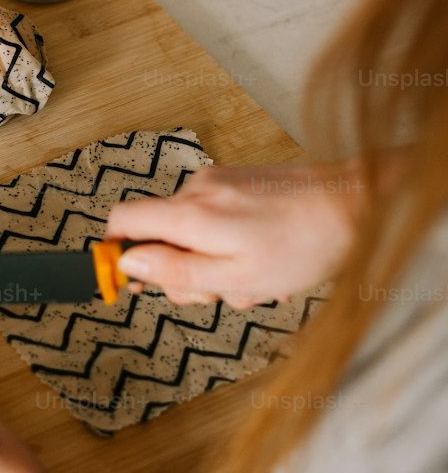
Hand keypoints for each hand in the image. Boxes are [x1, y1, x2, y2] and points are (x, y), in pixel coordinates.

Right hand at [107, 159, 363, 307]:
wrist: (355, 202)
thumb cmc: (303, 245)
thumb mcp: (235, 277)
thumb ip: (176, 272)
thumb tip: (127, 265)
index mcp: (189, 215)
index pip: (120, 222)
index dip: (117, 254)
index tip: (132, 282)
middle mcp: (196, 190)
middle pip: (156, 236)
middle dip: (182, 272)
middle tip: (220, 291)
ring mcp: (218, 183)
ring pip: (190, 234)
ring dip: (214, 263)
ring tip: (257, 278)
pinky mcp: (237, 181)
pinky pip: (214, 220)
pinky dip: (230, 244)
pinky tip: (265, 258)